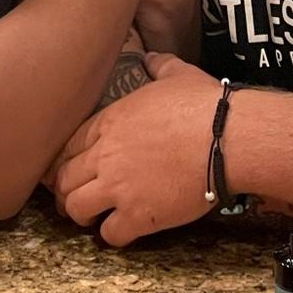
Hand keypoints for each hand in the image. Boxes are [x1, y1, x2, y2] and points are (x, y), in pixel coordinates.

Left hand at [51, 53, 220, 245]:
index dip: (65, 160)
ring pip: (77, 209)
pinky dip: (113, 235)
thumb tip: (152, 57)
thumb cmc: (204, 105)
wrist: (228, 138)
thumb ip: (158, 66)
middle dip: (66, 191)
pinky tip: (123, 230)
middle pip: (64, 180)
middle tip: (75, 198)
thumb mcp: (177, 74)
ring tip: (93, 217)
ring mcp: (120, 187)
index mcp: (110, 121)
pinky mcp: (140, 215)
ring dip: (82, 215)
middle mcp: (106, 155)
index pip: (68, 146)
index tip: (69, 169)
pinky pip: (110, 235)